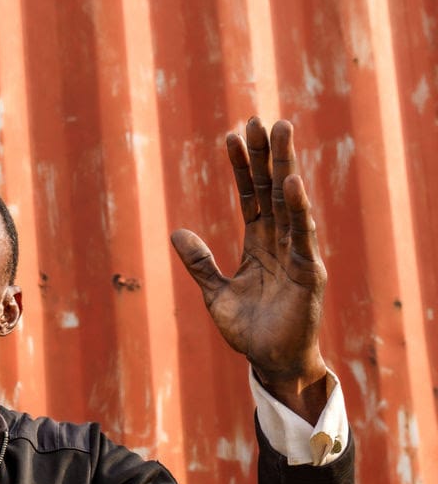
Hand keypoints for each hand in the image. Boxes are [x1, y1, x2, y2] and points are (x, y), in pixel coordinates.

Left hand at [170, 118, 327, 419]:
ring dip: (286, 166)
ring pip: (289, 202)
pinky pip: (301, 236)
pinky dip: (298, 209)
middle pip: (272, 189)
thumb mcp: (215, 293)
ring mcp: (296, 254)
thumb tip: (176, 231)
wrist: (271, 364)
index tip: (232, 135)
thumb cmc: (250, 331)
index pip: (249, 196)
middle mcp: (280, 242)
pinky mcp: (308, 272)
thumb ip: (199, 262)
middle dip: (267, 154)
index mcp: (259, 244)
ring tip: (282, 132)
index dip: (241, 166)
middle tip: (262, 118)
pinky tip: (293, 183)